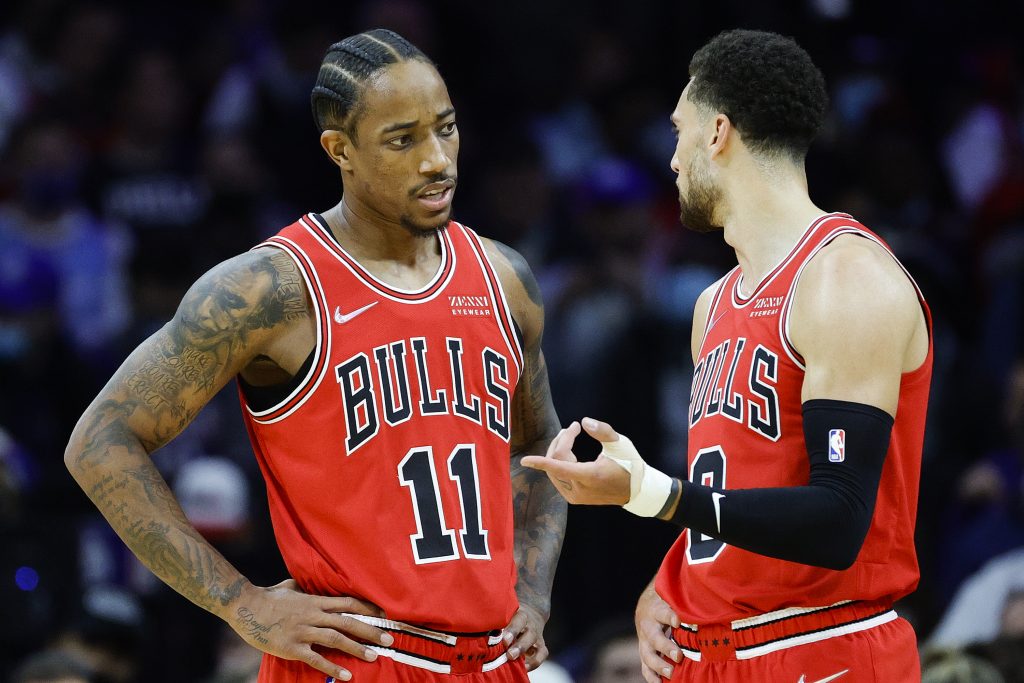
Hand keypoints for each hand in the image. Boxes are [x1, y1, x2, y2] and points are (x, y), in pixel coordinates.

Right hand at [229, 579, 393, 680]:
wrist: (245, 606)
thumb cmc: (268, 596)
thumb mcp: (291, 586)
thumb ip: (304, 587)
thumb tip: (308, 583)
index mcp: (315, 601)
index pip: (349, 603)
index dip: (368, 609)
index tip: (384, 615)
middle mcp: (313, 615)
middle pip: (348, 622)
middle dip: (370, 630)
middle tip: (389, 639)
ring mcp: (303, 631)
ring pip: (336, 639)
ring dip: (357, 648)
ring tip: (374, 656)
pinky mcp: (292, 647)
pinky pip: (316, 658)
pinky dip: (333, 667)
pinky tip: (347, 675)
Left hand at [502, 603, 548, 670]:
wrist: (532, 612)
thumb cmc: (512, 615)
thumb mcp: (506, 613)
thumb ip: (497, 621)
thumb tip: (480, 629)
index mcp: (521, 615)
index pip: (519, 620)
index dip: (512, 630)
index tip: (504, 639)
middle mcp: (531, 626)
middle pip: (529, 634)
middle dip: (519, 646)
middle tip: (509, 655)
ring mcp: (537, 637)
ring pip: (537, 645)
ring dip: (525, 655)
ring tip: (514, 662)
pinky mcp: (541, 647)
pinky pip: (541, 655)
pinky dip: (534, 663)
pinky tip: (523, 668)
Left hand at [521, 418, 630, 505]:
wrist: (636, 490)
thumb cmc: (629, 464)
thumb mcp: (621, 444)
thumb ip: (602, 431)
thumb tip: (583, 422)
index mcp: (590, 476)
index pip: (559, 467)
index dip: (540, 462)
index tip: (524, 460)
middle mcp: (580, 489)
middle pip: (556, 462)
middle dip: (560, 442)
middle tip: (571, 428)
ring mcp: (576, 496)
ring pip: (554, 471)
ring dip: (558, 451)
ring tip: (569, 436)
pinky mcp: (574, 499)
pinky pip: (558, 477)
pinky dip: (559, 463)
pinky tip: (568, 453)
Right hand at [636, 582, 680, 681]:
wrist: (646, 606)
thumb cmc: (668, 603)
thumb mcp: (673, 598)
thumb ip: (686, 602)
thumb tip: (711, 598)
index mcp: (656, 610)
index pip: (663, 613)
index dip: (670, 616)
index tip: (678, 621)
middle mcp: (648, 626)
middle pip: (654, 637)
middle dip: (665, 647)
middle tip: (678, 656)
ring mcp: (644, 641)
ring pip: (647, 654)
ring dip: (658, 665)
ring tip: (671, 673)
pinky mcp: (644, 652)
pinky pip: (645, 667)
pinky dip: (651, 677)